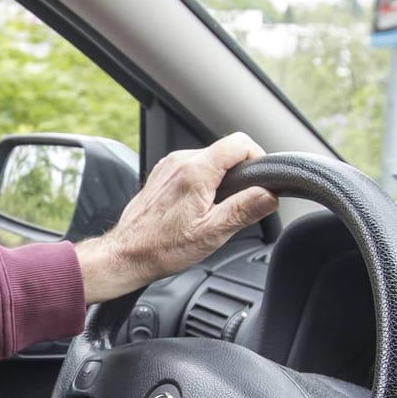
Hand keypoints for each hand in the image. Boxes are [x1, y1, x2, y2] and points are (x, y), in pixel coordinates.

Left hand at [74, 134, 278, 303]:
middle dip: (240, 175)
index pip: (239, 143)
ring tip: (214, 211)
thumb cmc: (162, 247)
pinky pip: (193, 169)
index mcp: (195, 171)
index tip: (261, 180)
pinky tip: (197, 209)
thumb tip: (270, 195)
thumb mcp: (212, 233)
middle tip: (238, 205)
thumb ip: (244, 209)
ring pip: (210, 161)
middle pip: (226, 152)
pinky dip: (203, 184)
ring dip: (221, 181)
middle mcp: (180, 161)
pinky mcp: (163, 175)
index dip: (258, 158)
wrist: (127, 254)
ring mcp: (169, 166)